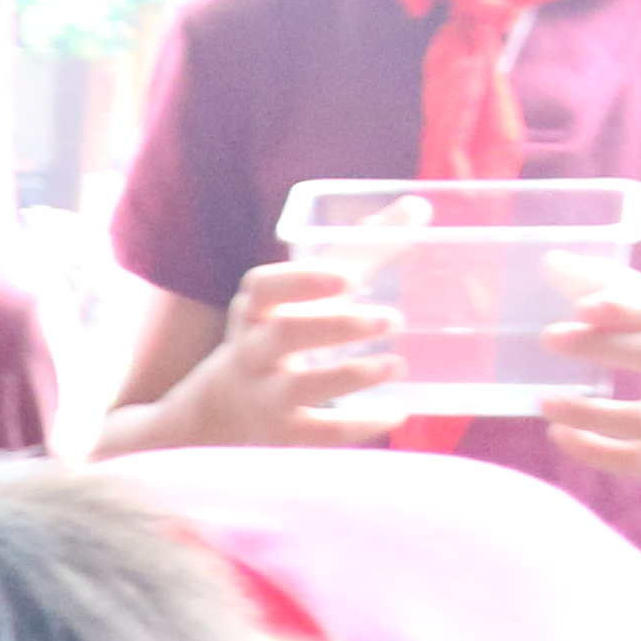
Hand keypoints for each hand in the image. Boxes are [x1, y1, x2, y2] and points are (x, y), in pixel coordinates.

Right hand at [161, 256, 399, 449]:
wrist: (222, 407)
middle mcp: (251, 351)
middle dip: (337, 326)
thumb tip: (419, 207)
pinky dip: (359, 425)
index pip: (265, 288)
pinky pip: (318, 433)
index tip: (346, 279)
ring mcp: (263, 396)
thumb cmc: (279, 331)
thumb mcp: (303, 292)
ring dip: (350, 376)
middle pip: (284, 336)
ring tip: (396, 365)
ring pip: (298, 388)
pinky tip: (396, 412)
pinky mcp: (280, 433)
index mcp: (256, 309)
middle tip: (391, 319)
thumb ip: (359, 250)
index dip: (302, 282)